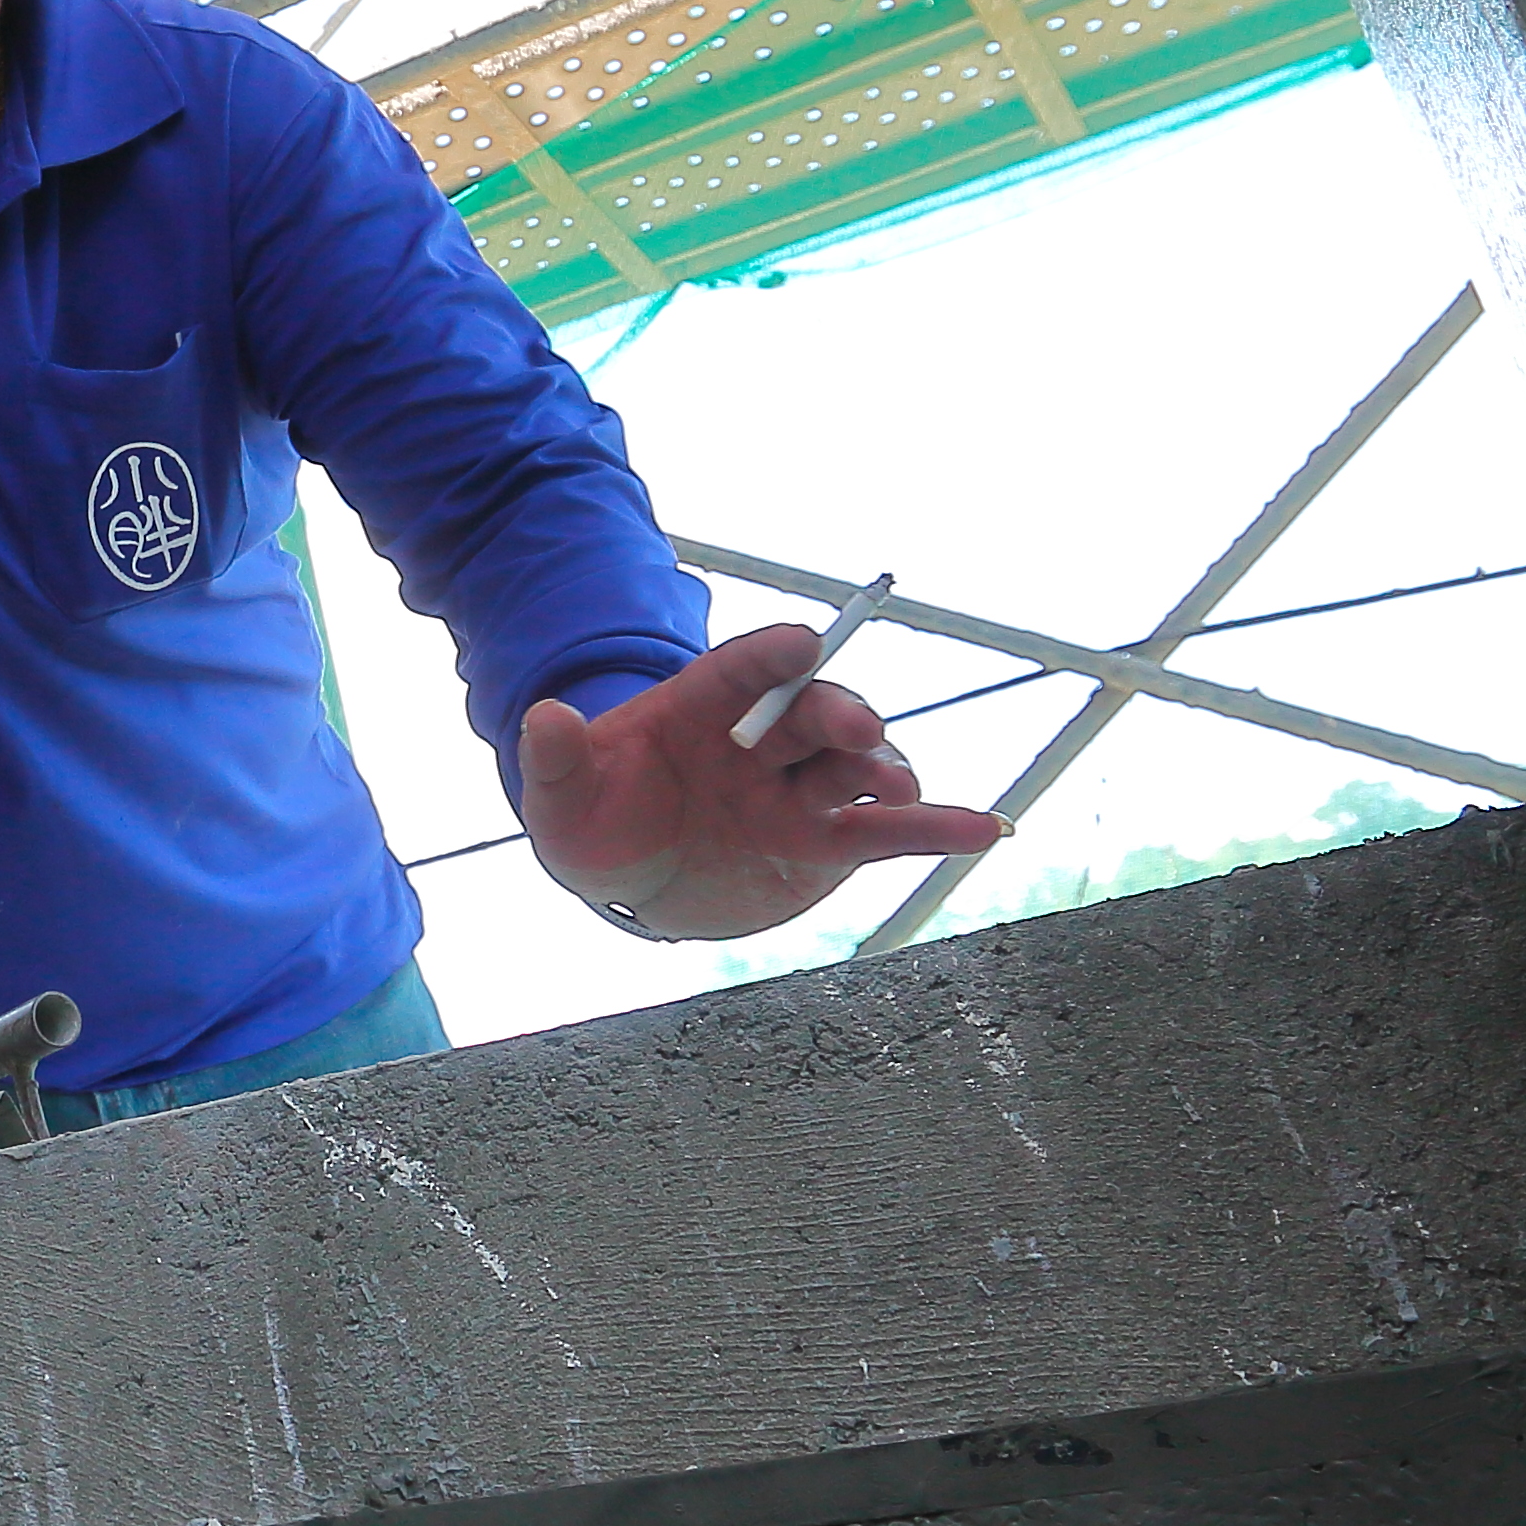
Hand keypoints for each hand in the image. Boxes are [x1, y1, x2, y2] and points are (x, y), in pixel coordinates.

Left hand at [518, 625, 1005, 939]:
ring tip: (894, 784)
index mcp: (698, 708)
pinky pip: (882, 835)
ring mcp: (797, 789)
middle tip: (855, 726)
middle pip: (808, 714)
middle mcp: (759, 740)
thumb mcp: (561, 804)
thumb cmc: (597, 826)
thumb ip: (555, 763)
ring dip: (878, 769)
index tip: (802, 642)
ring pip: (850, 770)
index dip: (772, 656)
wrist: (633, 883)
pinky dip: (934, 831)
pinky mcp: (824, 843)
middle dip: (835, 714)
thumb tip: (540, 718)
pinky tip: (984, 828)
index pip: (740, 671)